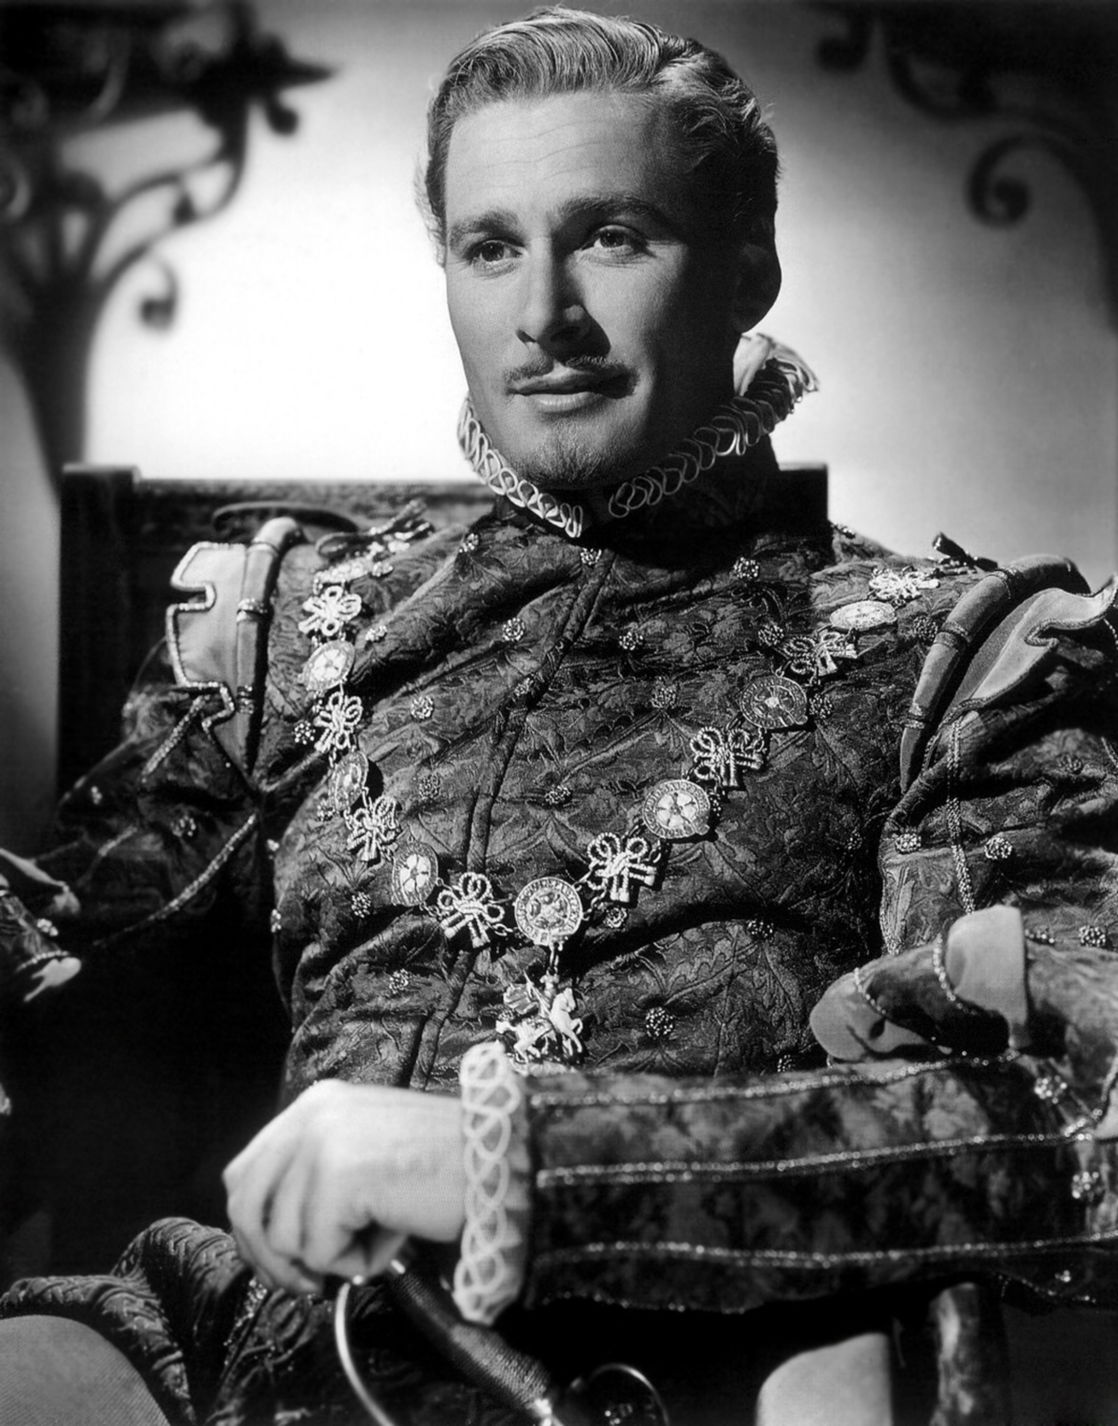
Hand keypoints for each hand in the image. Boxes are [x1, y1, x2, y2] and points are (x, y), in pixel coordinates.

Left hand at [223, 1079, 465, 1294]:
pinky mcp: (339, 1175)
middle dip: (270, 1258)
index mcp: (316, 1104)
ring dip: (329, 1260)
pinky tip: (393, 1237)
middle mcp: (312, 1114)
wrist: (498, 1160)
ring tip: (379, 1240)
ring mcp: (322, 1141)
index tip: (283, 1262)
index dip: (255, 1227)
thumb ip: (319, 1174)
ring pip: (283, 1238)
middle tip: (311, 1282)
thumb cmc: (445, 1167)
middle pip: (246, 1204)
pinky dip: (356, 1262)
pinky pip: (319, 1252)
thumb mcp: (367, 1154)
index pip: (246, 1171)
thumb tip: (272, 1239)